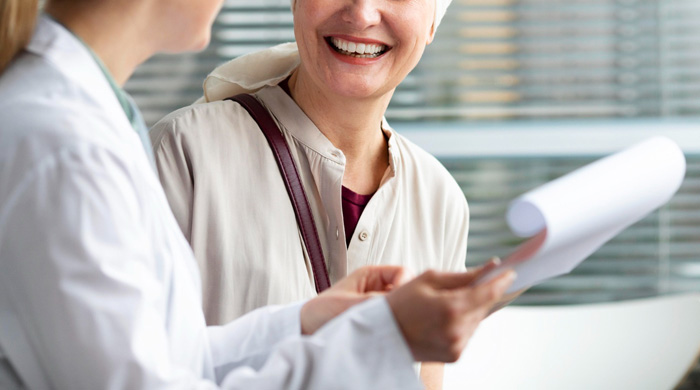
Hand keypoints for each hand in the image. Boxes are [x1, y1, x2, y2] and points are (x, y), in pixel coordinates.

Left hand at [300, 265, 409, 334]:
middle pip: (408, 290)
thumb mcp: (348, 304)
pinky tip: (388, 336)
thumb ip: (373, 302)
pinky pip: (396, 322)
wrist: (306, 331)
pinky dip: (395, 327)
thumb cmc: (320, 312)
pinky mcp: (379, 322)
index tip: (400, 302)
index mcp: (371, 275)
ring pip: (404, 307)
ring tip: (391, 328)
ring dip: (400, 317)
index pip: (403, 272)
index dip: (406, 285)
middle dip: (407, 303)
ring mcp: (380, 305)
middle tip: (400, 318)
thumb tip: (397, 305)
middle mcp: (379, 288)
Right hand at [386, 260, 514, 361]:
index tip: (511, 272)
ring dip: (471, 309)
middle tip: (473, 282)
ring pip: (477, 320)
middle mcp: (457, 330)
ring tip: (449, 302)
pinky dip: (463, 323)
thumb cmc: (401, 302)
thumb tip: (491, 267)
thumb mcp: (429, 280)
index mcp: (451, 308)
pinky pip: (468, 333)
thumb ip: (463, 275)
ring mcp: (457, 345)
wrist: (382, 333)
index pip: (489, 292)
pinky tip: (445, 317)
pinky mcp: (455, 356)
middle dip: (483, 293)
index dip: (502, 280)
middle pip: (485, 306)